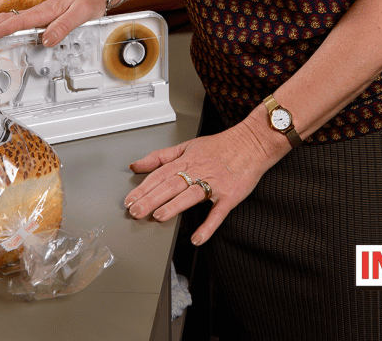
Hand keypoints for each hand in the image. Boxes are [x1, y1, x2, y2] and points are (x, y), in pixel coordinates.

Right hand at [0, 0, 107, 46]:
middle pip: (5, 19)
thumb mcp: (81, 14)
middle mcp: (37, 12)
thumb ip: (63, 26)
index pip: (17, 21)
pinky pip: (17, 22)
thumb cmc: (88, 1)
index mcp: (44, 11)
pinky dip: (2, 27)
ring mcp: (37, 15)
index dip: (0, 30)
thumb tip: (46, 40)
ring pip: (8, 20)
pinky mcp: (41, 18)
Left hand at [123, 120, 288, 245]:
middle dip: (151, 199)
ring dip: (174, 206)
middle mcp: (199, 170)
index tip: (129, 200)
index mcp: (187, 159)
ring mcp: (215, 183)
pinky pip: (218, 212)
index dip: (143, 187)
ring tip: (158, 217)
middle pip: (171, 184)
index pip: (160, 174)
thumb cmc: (220, 146)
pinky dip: (208, 226)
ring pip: (191, 194)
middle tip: (136, 212)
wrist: (252, 143)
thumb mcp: (187, 145)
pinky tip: (198, 238)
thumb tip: (136, 165)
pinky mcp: (230, 195)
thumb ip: (160, 157)